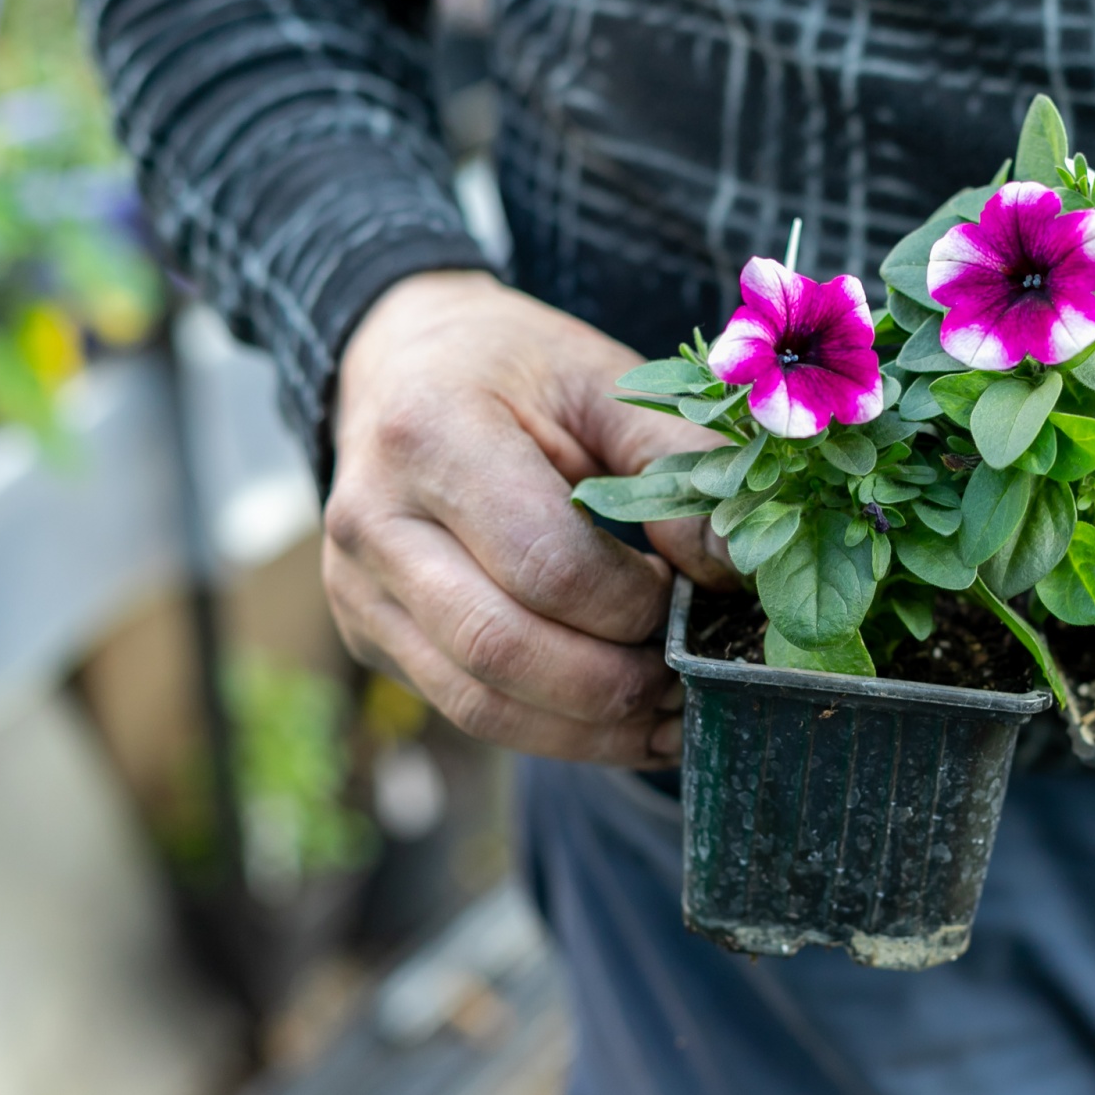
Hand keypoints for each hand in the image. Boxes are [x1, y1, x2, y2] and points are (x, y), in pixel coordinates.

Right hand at [323, 271, 731, 765]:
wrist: (400, 363)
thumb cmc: (514, 367)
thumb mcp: (602, 378)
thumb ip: (676, 460)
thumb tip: (736, 565)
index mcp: (430, 434)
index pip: (544, 563)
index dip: (633, 602)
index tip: (692, 597)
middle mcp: (373, 521)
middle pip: (503, 649)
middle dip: (617, 683)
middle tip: (696, 674)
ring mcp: (358, 589)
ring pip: (480, 703)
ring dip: (592, 729)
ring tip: (673, 712)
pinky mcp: (368, 634)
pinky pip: (468, 709)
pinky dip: (558, 731)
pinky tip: (627, 720)